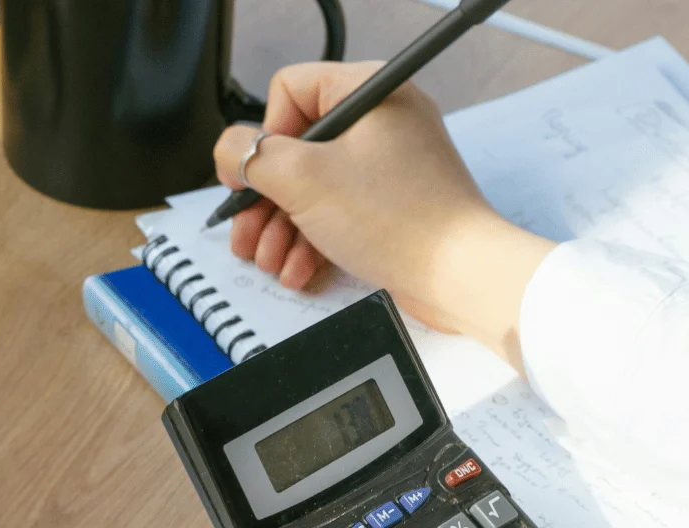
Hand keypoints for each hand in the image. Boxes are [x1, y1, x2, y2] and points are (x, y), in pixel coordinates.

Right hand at [212, 62, 556, 369]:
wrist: (458, 275)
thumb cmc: (400, 219)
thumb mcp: (304, 179)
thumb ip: (252, 156)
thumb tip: (230, 152)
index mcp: (368, 93)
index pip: (289, 91)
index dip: (263, 136)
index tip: (252, 176)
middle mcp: (380, 121)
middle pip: (295, 149)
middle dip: (265, 199)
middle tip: (247, 230)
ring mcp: (388, 165)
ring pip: (311, 188)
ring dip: (282, 228)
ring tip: (271, 261)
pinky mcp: (391, 205)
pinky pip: (336, 214)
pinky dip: (312, 241)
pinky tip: (298, 269)